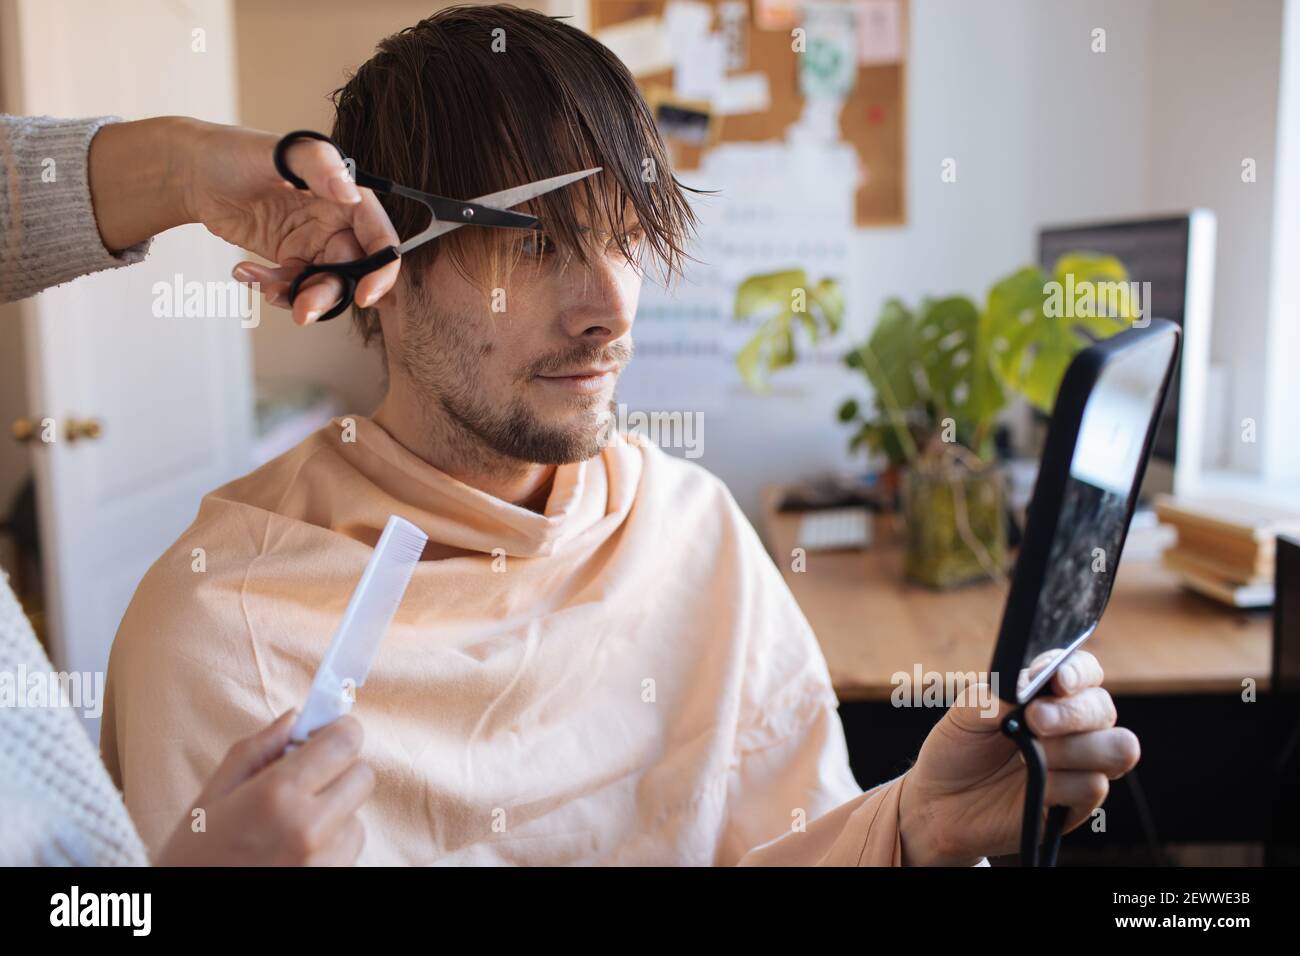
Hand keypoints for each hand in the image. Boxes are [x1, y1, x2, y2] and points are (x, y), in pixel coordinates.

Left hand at [88, 116, 400, 323]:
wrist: (190, 171)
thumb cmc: (235, 151)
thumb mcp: (282, 150)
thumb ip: (320, 166)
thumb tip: (350, 194)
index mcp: (347, 196)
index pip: (378, 238)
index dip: (381, 270)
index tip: (364, 296)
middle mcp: (336, 222)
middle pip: (351, 271)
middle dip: (328, 294)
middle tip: (301, 310)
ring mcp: (312, 243)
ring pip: (323, 284)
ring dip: (300, 297)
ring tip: (266, 290)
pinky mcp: (288, 258)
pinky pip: (292, 285)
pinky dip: (271, 288)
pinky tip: (244, 272)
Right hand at [154, 711, 374, 865]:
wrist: (190, 909)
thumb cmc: (194, 854)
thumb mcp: (213, 794)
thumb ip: (258, 749)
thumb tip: (296, 718)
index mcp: (277, 794)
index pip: (345, 741)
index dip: (338, 731)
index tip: (323, 735)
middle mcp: (310, 826)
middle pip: (363, 774)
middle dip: (339, 769)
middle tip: (306, 779)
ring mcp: (325, 859)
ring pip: (358, 813)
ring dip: (336, 809)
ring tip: (293, 822)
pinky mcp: (332, 878)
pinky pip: (350, 846)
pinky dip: (333, 840)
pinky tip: (296, 847)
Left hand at [897, 650, 1139, 864]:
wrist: (938, 802)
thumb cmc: (957, 750)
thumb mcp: (969, 711)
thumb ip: (1003, 693)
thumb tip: (1032, 684)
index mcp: (1049, 696)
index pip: (1085, 672)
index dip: (1079, 672)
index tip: (1056, 679)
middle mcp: (1072, 727)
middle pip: (1104, 708)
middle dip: (1072, 711)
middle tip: (1034, 719)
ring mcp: (1078, 766)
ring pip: (1119, 747)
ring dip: (1074, 747)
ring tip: (1030, 754)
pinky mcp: (1075, 804)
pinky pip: (1093, 786)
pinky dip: (1061, 783)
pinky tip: (1031, 785)